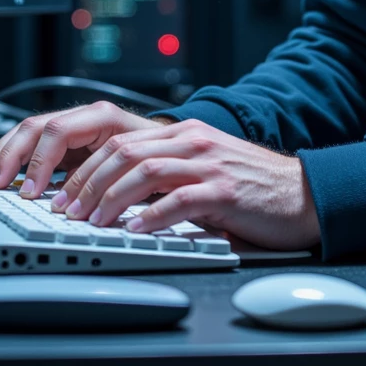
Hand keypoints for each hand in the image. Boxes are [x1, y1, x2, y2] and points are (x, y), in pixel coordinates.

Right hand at [0, 101, 150, 195]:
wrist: (167, 145)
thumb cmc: (158, 155)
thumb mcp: (142, 166)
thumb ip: (115, 178)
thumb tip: (86, 203)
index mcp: (102, 117)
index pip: (59, 132)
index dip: (40, 162)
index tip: (31, 192)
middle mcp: (83, 117)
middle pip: (36, 127)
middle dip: (11, 155)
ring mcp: (72, 125)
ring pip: (28, 131)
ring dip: (4, 153)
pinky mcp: (65, 139)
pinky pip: (31, 141)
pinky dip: (9, 153)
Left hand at [48, 119, 320, 251]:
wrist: (304, 194)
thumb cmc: (252, 188)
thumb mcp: (203, 170)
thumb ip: (165, 175)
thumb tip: (113, 200)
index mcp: (183, 134)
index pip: (117, 140)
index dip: (82, 168)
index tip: (61, 193)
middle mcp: (192, 142)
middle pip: (123, 153)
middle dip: (85, 183)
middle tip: (66, 210)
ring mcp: (209, 165)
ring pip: (144, 172)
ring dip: (109, 199)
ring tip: (91, 223)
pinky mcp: (225, 192)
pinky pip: (178, 200)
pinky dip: (151, 217)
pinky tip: (134, 230)